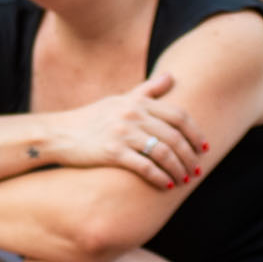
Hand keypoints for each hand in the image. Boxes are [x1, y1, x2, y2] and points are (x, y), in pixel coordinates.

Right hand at [46, 72, 204, 189]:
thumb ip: (147, 91)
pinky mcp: (111, 152)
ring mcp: (122, 133)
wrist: (59, 134)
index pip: (178, 115)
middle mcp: (132, 114)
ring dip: (178, 169)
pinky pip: (144, 166)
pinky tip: (166, 185)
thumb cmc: (91, 118)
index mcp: (137, 102)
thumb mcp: (119, 100)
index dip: (196, 133)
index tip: (203, 148)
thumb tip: (171, 76)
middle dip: (190, 156)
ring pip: (163, 152)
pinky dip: (159, 177)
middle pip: (174, 136)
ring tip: (184, 180)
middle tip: (197, 170)